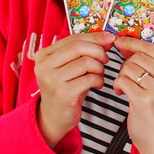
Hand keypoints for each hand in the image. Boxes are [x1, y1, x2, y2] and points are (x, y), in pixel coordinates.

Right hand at [33, 31, 114, 148]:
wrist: (55, 116)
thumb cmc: (66, 88)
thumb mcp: (71, 66)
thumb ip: (84, 51)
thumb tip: (106, 38)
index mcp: (44, 55)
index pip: (72, 38)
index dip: (93, 37)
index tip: (109, 38)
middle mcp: (44, 66)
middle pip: (78, 47)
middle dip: (98, 51)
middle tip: (106, 59)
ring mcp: (52, 79)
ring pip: (85, 62)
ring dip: (99, 68)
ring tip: (99, 75)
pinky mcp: (62, 93)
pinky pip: (89, 79)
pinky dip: (99, 80)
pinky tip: (98, 85)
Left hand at [112, 36, 153, 153]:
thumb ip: (146, 62)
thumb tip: (124, 42)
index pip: (152, 49)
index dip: (133, 42)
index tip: (120, 41)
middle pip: (138, 57)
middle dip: (127, 65)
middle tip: (127, 77)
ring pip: (129, 68)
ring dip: (121, 76)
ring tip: (125, 87)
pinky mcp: (144, 102)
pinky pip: (122, 81)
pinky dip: (117, 85)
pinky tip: (121, 93)